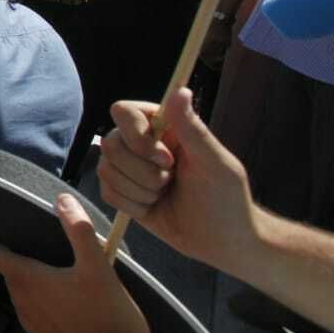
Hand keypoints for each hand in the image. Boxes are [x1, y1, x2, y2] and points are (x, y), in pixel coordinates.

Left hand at [0, 193, 151, 332]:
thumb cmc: (107, 316)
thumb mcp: (97, 266)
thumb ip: (78, 230)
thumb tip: (63, 200)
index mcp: (27, 281)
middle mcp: (22, 303)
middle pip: (11, 273)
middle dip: (17, 259)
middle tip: (34, 247)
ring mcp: (32, 326)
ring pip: (24, 295)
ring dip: (33, 284)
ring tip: (55, 274)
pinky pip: (37, 316)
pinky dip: (44, 305)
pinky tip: (67, 304)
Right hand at [97, 88, 258, 272]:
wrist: (223, 242)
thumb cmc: (228, 200)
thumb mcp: (216, 164)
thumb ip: (192, 128)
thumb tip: (180, 89)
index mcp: (163, 126)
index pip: (123, 112)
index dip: (137, 136)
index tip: (167, 159)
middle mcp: (141, 143)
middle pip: (109, 143)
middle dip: (141, 171)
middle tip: (170, 182)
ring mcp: (129, 168)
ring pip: (106, 170)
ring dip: (139, 190)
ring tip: (165, 196)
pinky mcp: (123, 193)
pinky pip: (106, 193)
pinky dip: (131, 205)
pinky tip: (153, 208)